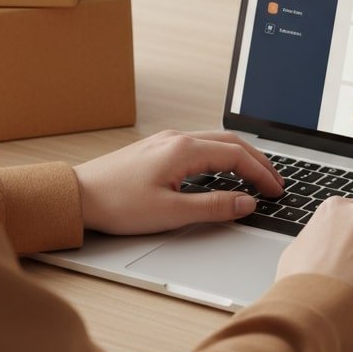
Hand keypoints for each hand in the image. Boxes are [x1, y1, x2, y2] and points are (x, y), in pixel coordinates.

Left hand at [72, 130, 283, 233]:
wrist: (77, 196)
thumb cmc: (117, 204)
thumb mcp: (170, 212)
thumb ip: (214, 207)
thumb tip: (246, 202)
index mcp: (184, 150)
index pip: (237, 157)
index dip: (261, 174)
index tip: (276, 190)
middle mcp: (178, 139)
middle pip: (231, 143)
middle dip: (257, 162)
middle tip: (274, 182)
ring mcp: (167, 141)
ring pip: (216, 141)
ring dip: (240, 156)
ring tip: (255, 175)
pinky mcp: (158, 148)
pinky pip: (201, 145)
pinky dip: (221, 156)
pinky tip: (222, 171)